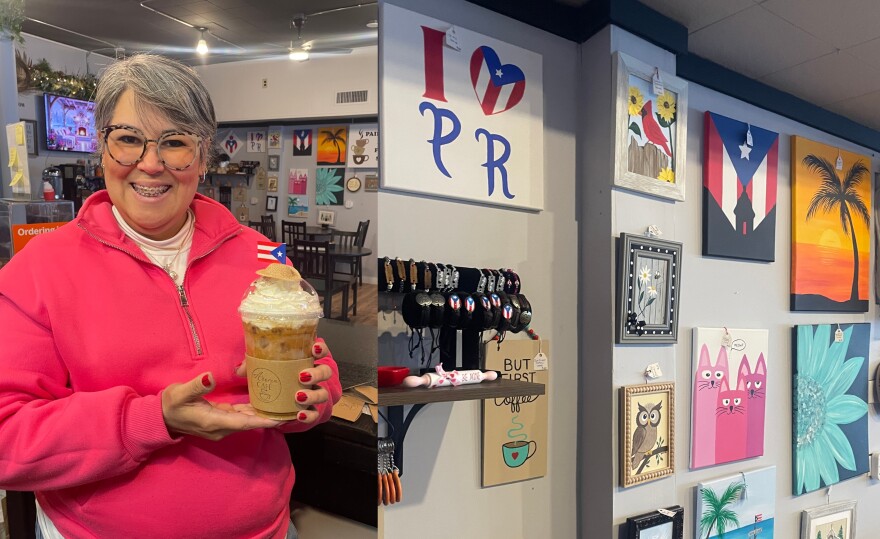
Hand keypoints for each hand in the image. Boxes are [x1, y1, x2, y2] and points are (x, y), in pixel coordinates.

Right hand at [161, 373, 281, 440]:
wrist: (160, 418)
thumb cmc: (170, 404)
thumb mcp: (180, 393)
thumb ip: (196, 386)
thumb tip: (209, 378)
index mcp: (213, 422)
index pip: (244, 422)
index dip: (263, 421)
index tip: (281, 419)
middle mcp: (220, 427)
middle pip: (250, 423)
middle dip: (270, 418)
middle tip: (290, 410)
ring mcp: (221, 425)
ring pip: (247, 420)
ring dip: (263, 415)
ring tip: (283, 407)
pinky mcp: (220, 420)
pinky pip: (240, 417)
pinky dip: (252, 412)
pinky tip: (264, 404)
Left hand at [234, 341, 333, 424]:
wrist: (271, 403)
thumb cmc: (270, 378)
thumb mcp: (259, 368)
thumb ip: (250, 365)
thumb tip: (239, 369)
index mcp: (304, 361)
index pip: (320, 351)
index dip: (321, 349)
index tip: (314, 348)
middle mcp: (313, 377)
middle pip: (325, 373)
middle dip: (317, 374)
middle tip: (302, 376)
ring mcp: (313, 394)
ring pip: (323, 394)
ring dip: (313, 395)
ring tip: (298, 396)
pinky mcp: (308, 410)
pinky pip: (314, 414)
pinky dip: (309, 415)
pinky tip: (299, 414)